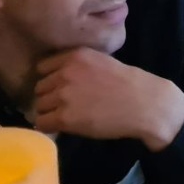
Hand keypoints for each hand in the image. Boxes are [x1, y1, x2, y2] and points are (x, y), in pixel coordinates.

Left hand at [32, 49, 183, 149]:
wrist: (144, 104)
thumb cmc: (129, 84)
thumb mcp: (102, 61)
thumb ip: (79, 65)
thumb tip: (60, 77)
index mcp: (75, 56)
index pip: (43, 67)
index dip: (50, 79)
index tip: (58, 87)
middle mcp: (65, 72)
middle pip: (39, 87)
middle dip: (49, 96)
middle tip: (63, 105)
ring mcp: (63, 95)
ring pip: (39, 106)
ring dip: (49, 112)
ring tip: (64, 117)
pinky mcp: (65, 117)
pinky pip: (42, 123)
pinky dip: (49, 127)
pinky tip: (62, 127)